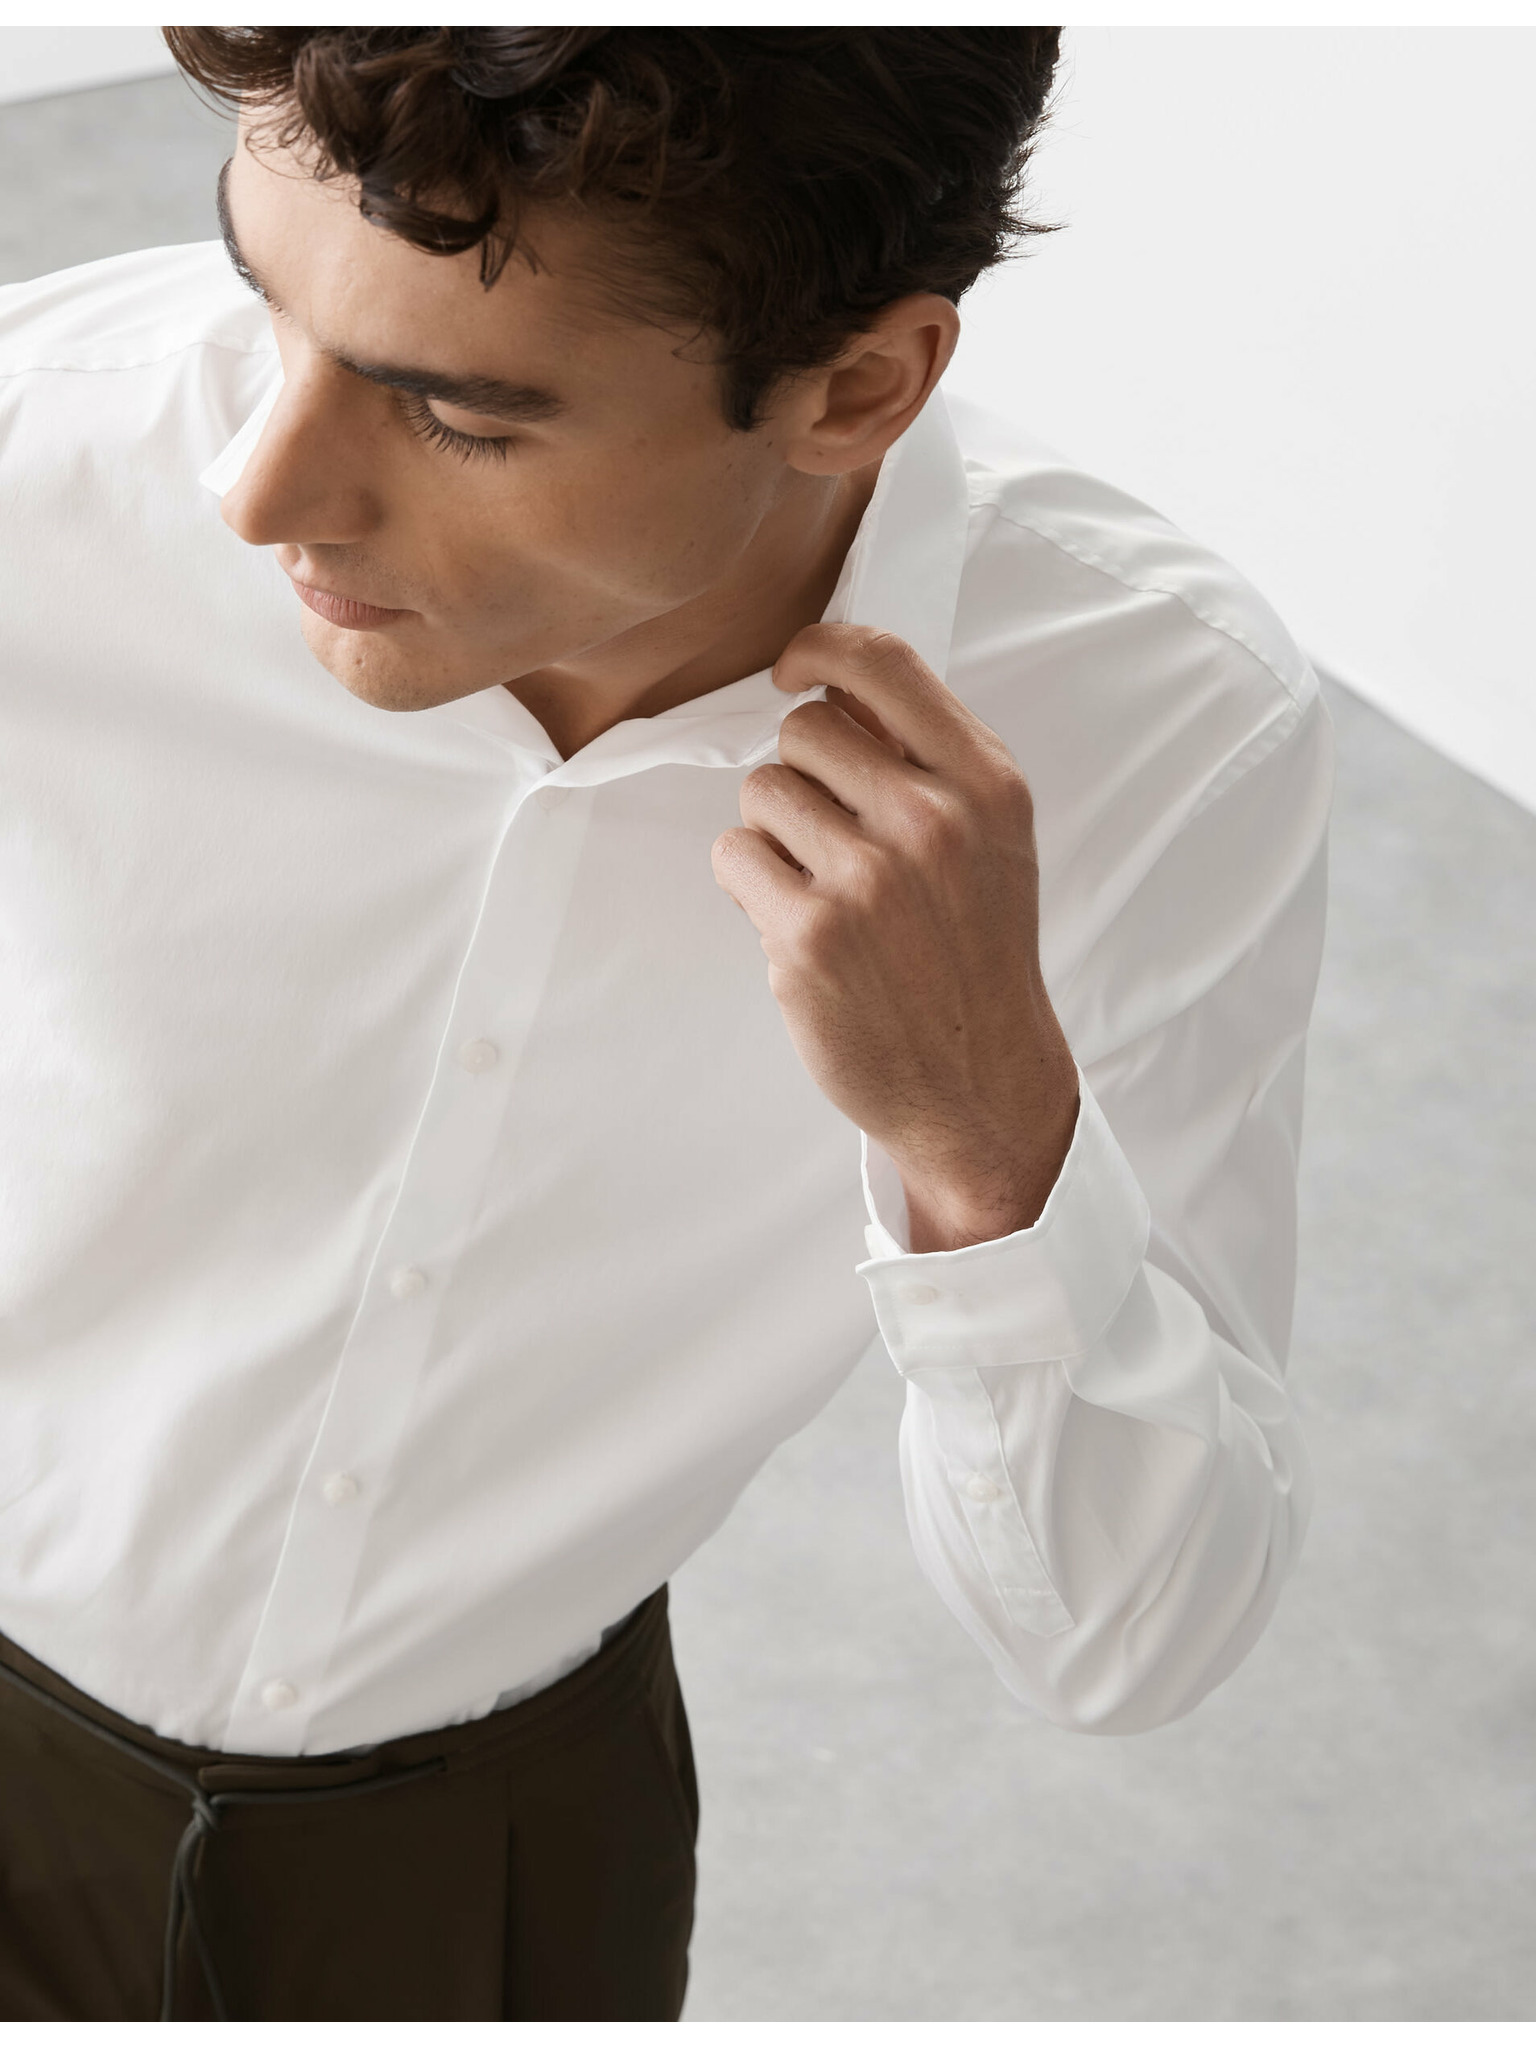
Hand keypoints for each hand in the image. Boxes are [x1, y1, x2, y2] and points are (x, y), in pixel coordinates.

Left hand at [711, 623, 1079, 1253]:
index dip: (819, 650)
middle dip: (802, 777)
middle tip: (832, 840)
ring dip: (773, 835)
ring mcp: (868, 879)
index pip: (883, 664)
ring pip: (761, 792)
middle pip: (803, 731)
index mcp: (985, 784)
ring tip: (819, 887)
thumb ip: (927, 759)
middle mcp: (932, 822)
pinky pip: (734, 856)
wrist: (980, 1082)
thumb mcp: (990, 841)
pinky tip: (795, 923)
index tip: (793, 670)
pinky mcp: (809, 936)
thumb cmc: (974, 954)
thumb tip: (834, 686)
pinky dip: (749, 885)